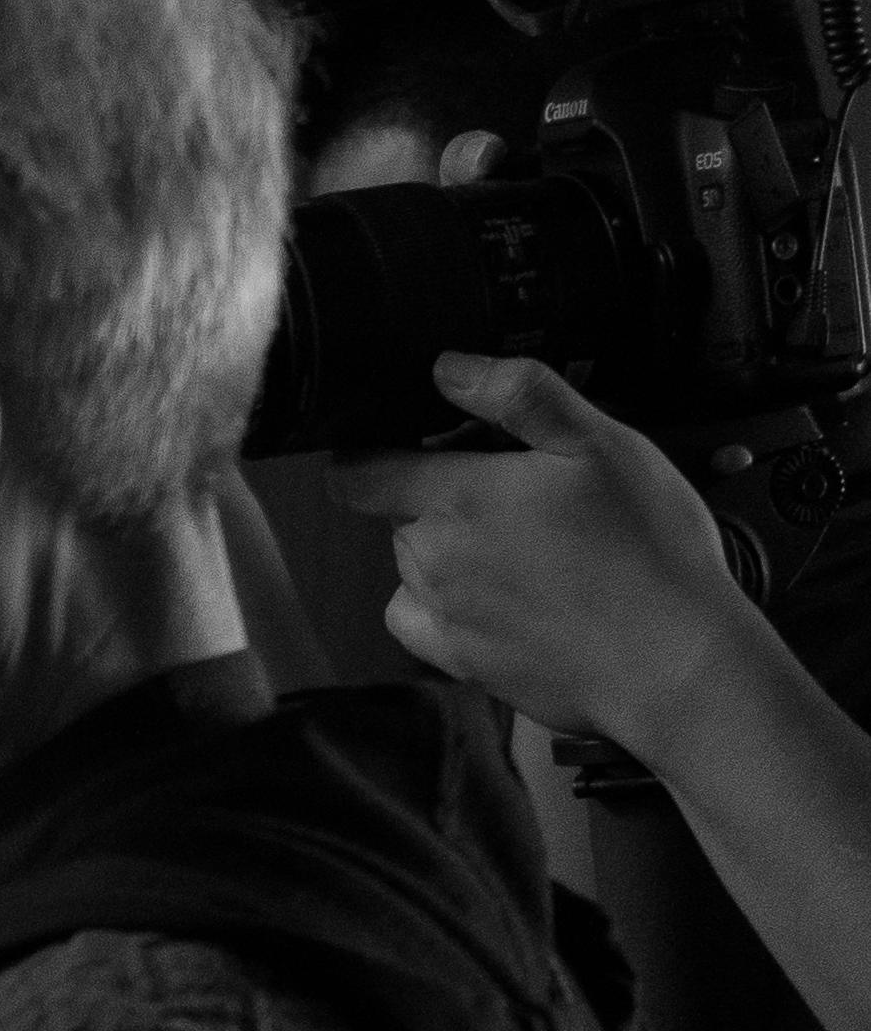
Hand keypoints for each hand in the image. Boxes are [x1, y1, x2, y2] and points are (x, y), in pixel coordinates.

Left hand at [325, 349, 768, 760]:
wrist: (672, 663)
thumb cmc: (646, 549)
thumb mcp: (599, 444)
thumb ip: (519, 395)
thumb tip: (447, 367)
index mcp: (455, 499)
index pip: (358, 475)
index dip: (367, 455)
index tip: (402, 447)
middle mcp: (431, 560)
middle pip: (399, 517)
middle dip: (439, 499)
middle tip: (515, 496)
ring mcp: (442, 616)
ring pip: (415, 567)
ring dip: (450, 551)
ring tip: (531, 550)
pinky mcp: (460, 663)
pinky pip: (422, 622)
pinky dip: (446, 606)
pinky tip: (503, 598)